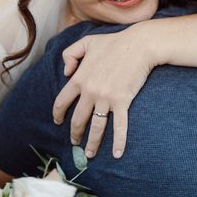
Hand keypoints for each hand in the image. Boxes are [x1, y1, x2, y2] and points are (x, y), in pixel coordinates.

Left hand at [52, 26, 154, 158]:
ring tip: (90, 154)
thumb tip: (66, 72)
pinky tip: (116, 154)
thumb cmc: (114, 42)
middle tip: (75, 142)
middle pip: (78, 119)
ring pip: (96, 127)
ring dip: (92, 143)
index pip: (62, 101)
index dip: (58, 114)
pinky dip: (118, 142)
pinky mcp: (122, 102)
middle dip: (75, 133)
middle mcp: (90, 91)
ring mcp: (106, 98)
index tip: (58, 122)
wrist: (138, 45)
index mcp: (79, 78)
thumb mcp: (87, 42)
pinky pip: (119, 126)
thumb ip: (70, 54)